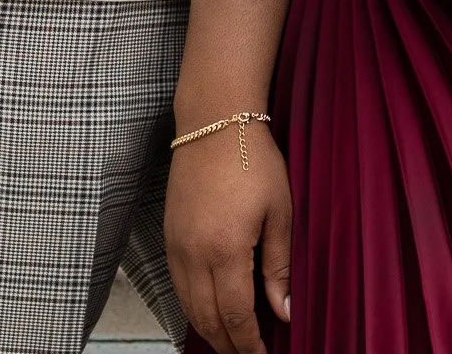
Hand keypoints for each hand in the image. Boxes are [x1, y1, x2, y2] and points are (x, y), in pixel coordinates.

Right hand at [165, 120, 289, 353]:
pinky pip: (177, 287)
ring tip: (232, 340)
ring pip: (188, 308)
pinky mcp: (168, 236)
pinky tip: (209, 310)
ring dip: (209, 330)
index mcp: (226, 251)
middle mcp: (194, 256)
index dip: (250, 345)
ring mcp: (176, 247)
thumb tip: (284, 312)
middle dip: (229, 346)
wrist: (214, 121)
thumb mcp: (279, 211)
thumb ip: (279, 266)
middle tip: (250, 353)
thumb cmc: (253, 160)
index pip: (236, 318)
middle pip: (208, 321)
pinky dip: (193, 307)